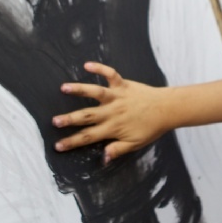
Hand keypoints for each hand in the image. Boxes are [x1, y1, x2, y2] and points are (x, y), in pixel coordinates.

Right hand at [53, 62, 171, 161]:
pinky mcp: (123, 85)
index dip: (72, 142)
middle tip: (54, 121)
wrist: (167, 109)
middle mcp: (112, 112)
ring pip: (95, 92)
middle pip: (87, 116)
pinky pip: (110, 74)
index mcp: (113, 128)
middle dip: (69, 119)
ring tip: (64, 88)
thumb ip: (117, 150)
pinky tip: (87, 64)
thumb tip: (103, 158)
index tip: (58, 146)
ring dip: (79, 90)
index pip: (88, 137)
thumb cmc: (151, 128)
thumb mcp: (135, 144)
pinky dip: (99, 68)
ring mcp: (117, 97)